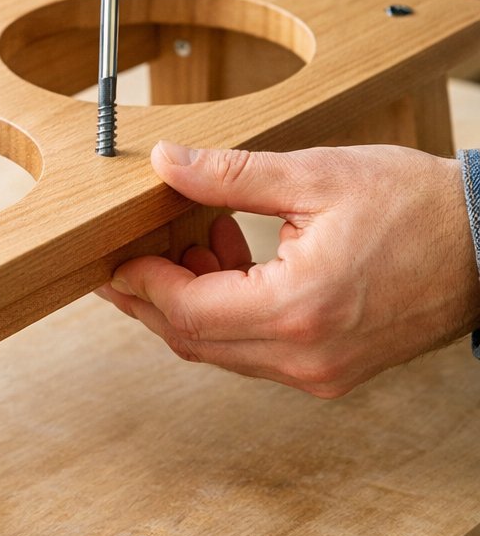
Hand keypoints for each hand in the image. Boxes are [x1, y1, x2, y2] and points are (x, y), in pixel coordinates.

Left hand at [99, 140, 479, 397]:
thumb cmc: (418, 207)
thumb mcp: (316, 174)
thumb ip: (231, 175)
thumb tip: (166, 162)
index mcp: (297, 310)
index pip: (187, 312)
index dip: (142, 283)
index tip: (118, 255)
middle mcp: (305, 357)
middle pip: (195, 341)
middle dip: (153, 298)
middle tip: (130, 257)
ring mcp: (320, 372)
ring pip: (223, 351)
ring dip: (193, 303)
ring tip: (196, 238)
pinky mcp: (332, 372)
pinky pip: (256, 353)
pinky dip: (230, 313)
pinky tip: (233, 260)